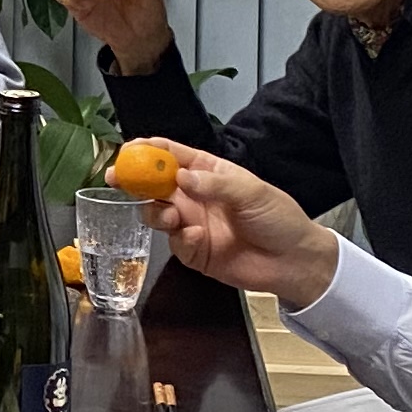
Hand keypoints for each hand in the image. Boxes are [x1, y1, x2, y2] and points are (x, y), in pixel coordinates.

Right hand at [139, 144, 337, 307]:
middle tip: (117, 179)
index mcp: (208, 172)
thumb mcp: (252, 192)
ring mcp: (191, 223)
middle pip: (154, 183)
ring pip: (156, 212)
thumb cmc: (277, 218)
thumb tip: (180, 177)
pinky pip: (174, 243)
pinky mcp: (193, 252)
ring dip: (156, 211)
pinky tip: (195, 238)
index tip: (128, 150)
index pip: (172, 155)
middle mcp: (194, 196)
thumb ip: (214, 184)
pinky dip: (180, 239)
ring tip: (171, 215)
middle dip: (134, 179)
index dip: (148, 150)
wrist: (294, 261)